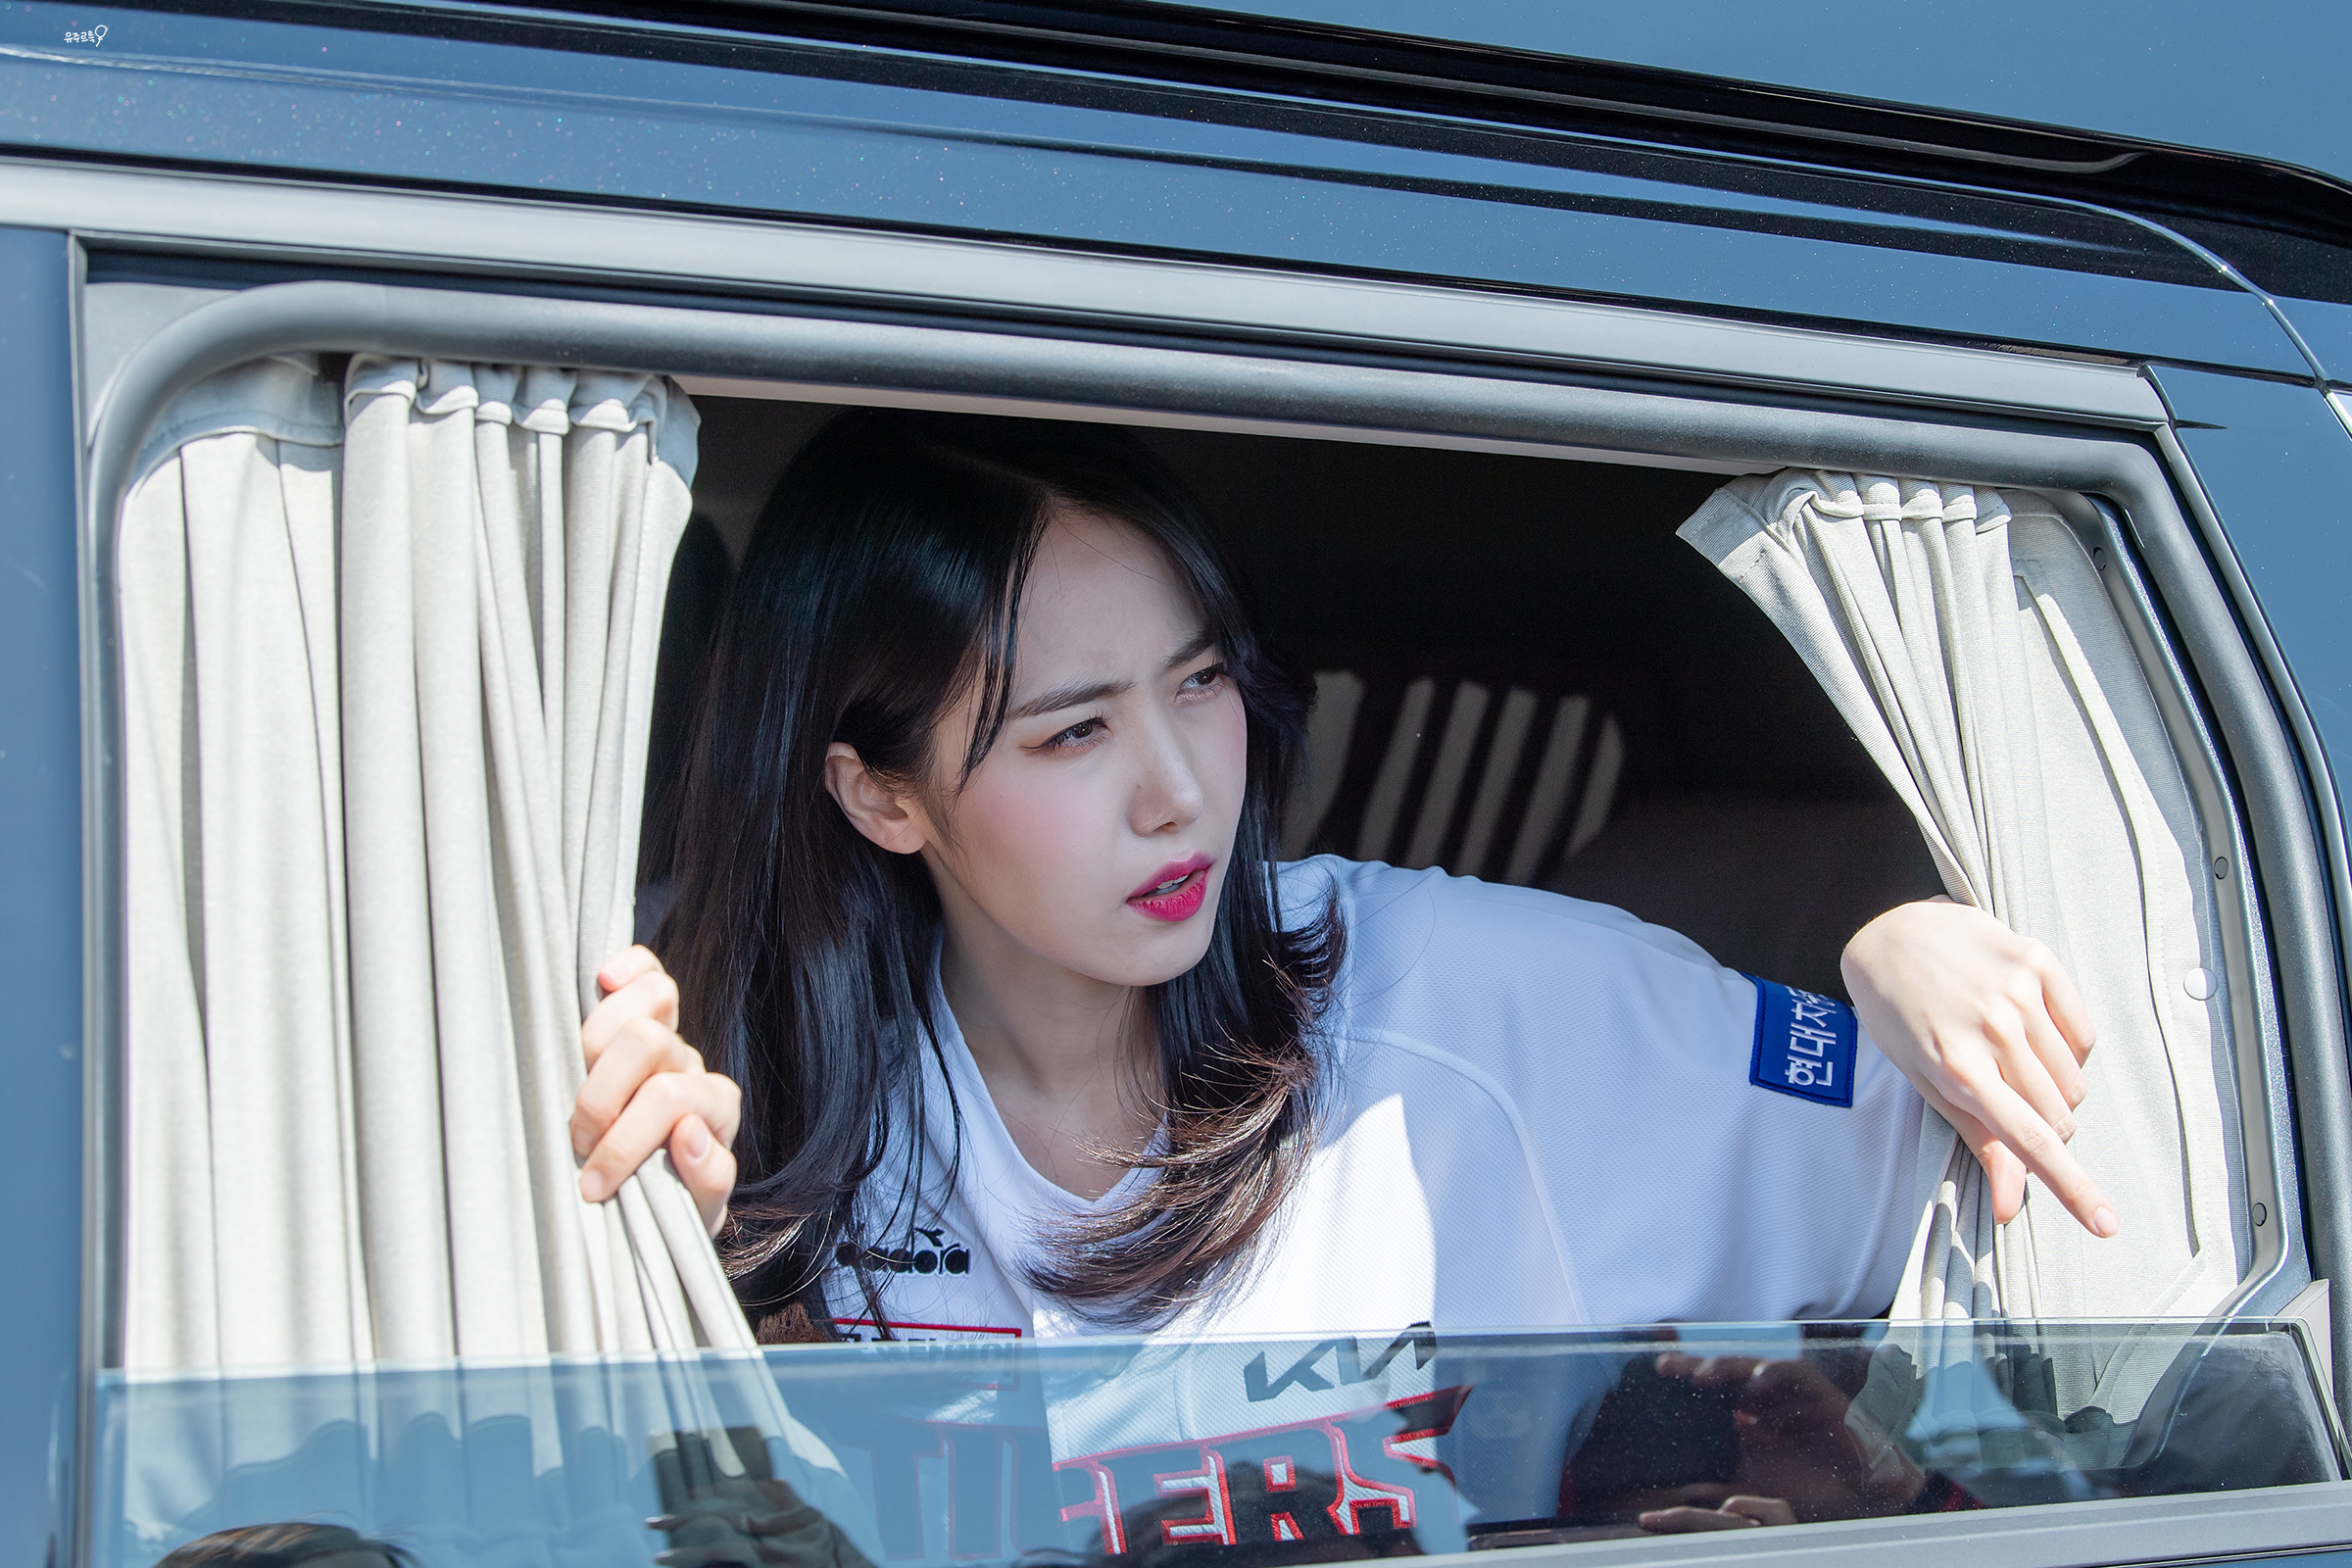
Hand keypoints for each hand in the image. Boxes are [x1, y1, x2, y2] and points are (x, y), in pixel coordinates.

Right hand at [574, 945, 741, 1235]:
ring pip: (650, 998)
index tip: (594, 1184)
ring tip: (571, 1083)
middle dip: (600, 1095)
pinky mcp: (641, 1017)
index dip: (625, 1139)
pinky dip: (629, 968)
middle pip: (648, 1042)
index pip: (670, 1100)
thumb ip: (706, 1180)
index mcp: (715, 1110)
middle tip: (578, 1143)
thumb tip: (688, 1133)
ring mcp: (669, 1038)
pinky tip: (605, 979)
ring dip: (598, 1038)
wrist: (664, 1197)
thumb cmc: (673, 1205)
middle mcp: (694, 1068)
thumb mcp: (695, 1212)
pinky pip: (647, 971)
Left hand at [651, 1476, 873, 1567]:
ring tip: (658, 1558)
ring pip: (719, 1554)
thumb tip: (774, 1479)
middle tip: (652, 1523)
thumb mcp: (813, 1517)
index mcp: (778, 1517)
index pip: (734, 1502)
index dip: (707, 1501)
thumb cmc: (829, 1548)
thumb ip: (790, 1499)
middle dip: (683, 1523)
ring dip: (686, 1556)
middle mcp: (770, 1537)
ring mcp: (768, 1561)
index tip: (685, 1499)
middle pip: (718, 1525)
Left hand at [1637, 1353, 1921, 1531]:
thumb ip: (1718, 1482)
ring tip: (1703, 1376)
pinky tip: (1756, 1383)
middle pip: (1724, 1373)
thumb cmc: (1809, 1487)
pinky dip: (1773, 1375)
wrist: (1861, 1493)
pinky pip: (1793, 1373)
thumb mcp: (1754, 1485)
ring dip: (1726, 1368)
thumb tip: (1675, 1490)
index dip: (1684, 1379)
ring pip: (1752, 1367)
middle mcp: (1763, 1400)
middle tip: (1667, 1367)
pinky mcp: (1817, 1393)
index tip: (1656, 1373)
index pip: (1709, 1392)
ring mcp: (1789, 1395)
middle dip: (1694, 1366)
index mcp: (1745, 1417)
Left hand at [1842, 899, 2111, 1234]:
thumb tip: (2011, 1206)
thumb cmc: (1900, 1017)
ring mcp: (2019, 992)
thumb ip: (1977, 1139)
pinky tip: (2029, 1031)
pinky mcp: (2039, 962)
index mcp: (1958, 1068)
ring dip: (2053, 1087)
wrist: (1887, 934)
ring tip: (2009, 1058)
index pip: (2031, 1141)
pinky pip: (2083, 1034)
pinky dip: (2066, 1048)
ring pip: (2075, 1080)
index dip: (2073, 1188)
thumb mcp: (1924, 1081)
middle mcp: (1994, 1030)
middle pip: (2059, 1116)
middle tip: (2005, 1098)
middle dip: (2043, 1125)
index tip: (2105, 1224)